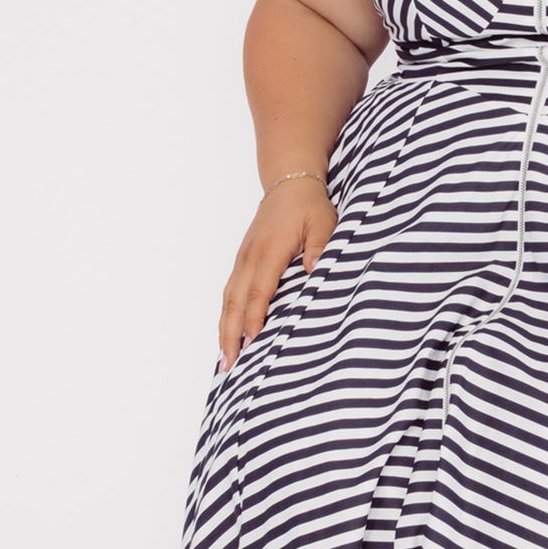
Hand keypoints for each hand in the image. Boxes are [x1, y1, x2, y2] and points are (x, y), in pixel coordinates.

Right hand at [217, 180, 336, 371]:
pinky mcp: (242, 260)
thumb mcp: (323, 222)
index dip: (253, 319)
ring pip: (227, 299)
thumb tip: (315, 270)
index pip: (258, 292)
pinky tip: (227, 332)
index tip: (250, 343)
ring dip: (224, 328)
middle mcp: (250, 258)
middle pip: (234, 302)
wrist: (289, 183)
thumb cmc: (309, 206)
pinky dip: (226, 314)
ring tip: (224, 358)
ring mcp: (243, 259)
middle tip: (229, 364)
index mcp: (269, 252)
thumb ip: (320, 247)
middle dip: (230, 334)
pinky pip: (230, 291)